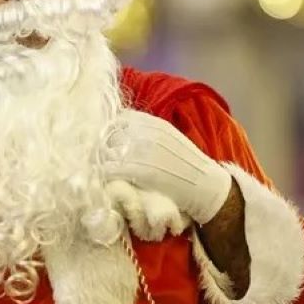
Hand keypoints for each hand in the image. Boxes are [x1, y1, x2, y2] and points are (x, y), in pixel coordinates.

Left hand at [104, 109, 231, 222]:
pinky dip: (104, 173)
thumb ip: (146, 132)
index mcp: (152, 123)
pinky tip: (105, 179)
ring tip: (100, 169)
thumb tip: (120, 133)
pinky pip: (112, 168)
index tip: (107, 142)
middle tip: (98, 158)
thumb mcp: (168, 138)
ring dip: (100, 160)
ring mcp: (143, 150)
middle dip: (101, 146)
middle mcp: (146, 132)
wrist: (205, 185)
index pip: (119, 119)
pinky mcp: (141, 170)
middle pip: (108, 134)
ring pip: (106, 151)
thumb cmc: (186, 165)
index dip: (109, 131)